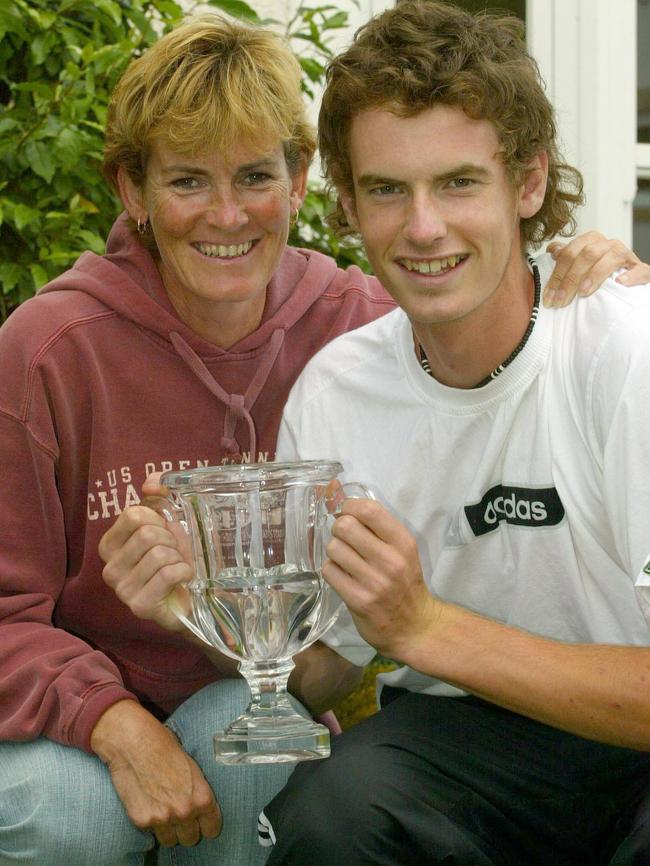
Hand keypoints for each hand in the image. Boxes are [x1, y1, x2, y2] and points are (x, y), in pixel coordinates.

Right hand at [91, 700, 221, 846]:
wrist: (134, 743)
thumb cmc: (164, 746)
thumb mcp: (191, 766)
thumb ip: (196, 790)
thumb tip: (198, 804)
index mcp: (202, 797)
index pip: (212, 829)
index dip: (207, 825)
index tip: (202, 822)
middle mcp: (184, 812)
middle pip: (191, 839)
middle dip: (187, 829)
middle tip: (180, 816)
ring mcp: (162, 819)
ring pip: (170, 841)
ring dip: (168, 830)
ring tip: (163, 812)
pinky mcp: (142, 821)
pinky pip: (150, 833)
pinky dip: (150, 823)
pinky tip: (148, 805)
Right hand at [99, 473, 192, 631]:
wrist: (190, 595)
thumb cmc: (175, 558)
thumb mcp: (167, 522)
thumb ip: (159, 495)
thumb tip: (150, 484)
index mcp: (110, 545)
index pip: (132, 515)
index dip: (157, 519)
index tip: (164, 531)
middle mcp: (109, 568)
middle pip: (147, 535)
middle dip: (171, 540)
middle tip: (174, 553)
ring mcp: (122, 589)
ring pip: (159, 554)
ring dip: (178, 558)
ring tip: (177, 566)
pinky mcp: (139, 605)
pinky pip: (168, 574)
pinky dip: (184, 572)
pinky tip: (183, 579)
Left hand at [323, 497, 436, 660]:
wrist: (415, 626)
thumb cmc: (405, 582)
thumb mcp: (402, 550)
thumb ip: (376, 525)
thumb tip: (336, 492)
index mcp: (403, 542)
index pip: (369, 510)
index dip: (350, 507)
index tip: (348, 514)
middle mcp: (391, 560)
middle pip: (344, 526)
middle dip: (339, 529)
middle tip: (345, 539)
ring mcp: (374, 582)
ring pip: (333, 548)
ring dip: (335, 552)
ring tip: (346, 560)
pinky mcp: (358, 600)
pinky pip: (329, 571)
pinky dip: (332, 571)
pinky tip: (343, 576)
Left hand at [544, 231, 649, 306]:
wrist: (626, 278)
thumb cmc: (598, 272)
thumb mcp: (580, 264)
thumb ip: (567, 256)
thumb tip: (553, 250)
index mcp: (591, 240)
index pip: (569, 252)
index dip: (556, 275)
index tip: (548, 297)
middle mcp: (608, 244)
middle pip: (587, 255)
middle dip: (570, 280)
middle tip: (561, 301)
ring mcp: (626, 256)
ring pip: (611, 258)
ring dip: (595, 275)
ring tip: (582, 293)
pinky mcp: (642, 270)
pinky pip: (640, 270)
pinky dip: (631, 276)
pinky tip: (620, 283)